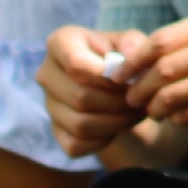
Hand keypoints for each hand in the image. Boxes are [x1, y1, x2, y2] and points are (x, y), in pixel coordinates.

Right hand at [43, 25, 155, 156]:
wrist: (117, 84)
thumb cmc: (124, 57)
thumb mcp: (132, 43)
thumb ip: (133, 44)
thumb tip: (131, 54)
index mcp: (61, 42)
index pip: (76, 64)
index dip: (107, 77)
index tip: (131, 81)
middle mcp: (46, 73)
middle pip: (79, 97)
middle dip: (117, 103)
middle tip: (141, 102)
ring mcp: (48, 104)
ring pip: (79, 124)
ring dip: (115, 123)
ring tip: (136, 114)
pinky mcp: (55, 131)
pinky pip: (76, 144)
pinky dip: (103, 140)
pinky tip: (118, 127)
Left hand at [122, 4, 187, 128]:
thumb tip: (145, 55)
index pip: (162, 39)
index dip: (135, 60)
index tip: (122, 72)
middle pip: (162, 69)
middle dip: (139, 87)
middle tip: (131, 96)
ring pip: (172, 96)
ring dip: (154, 107)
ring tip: (151, 109)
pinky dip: (177, 119)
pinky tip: (178, 117)